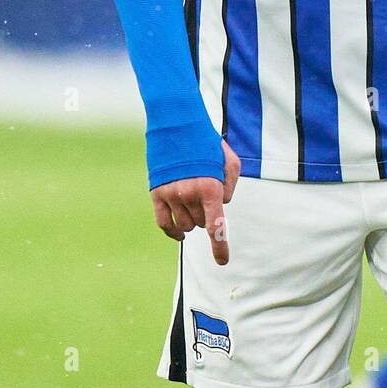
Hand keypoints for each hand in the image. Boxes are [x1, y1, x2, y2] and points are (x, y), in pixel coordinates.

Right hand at [150, 142, 240, 264]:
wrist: (176, 125)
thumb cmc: (207, 142)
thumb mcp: (230, 160)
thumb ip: (230, 185)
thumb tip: (221, 204)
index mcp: (210, 187)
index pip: (216, 225)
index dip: (220, 246)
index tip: (222, 262)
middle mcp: (189, 194)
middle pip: (202, 224)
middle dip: (207, 216)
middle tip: (206, 197)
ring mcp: (171, 195)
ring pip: (185, 225)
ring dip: (192, 219)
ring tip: (193, 201)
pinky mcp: (157, 194)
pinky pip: (164, 223)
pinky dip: (173, 232)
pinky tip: (180, 233)